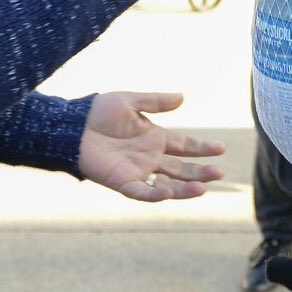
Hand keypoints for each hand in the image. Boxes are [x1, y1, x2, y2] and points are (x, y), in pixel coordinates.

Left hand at [78, 92, 224, 201]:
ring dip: (184, 188)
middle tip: (219, 173)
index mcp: (154, 137)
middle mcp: (149, 157)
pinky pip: (142, 192)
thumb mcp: (129, 101)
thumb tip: (182, 97)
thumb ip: (155, 102)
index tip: (221, 149)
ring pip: (167, 184)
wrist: (71, 126)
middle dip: (200, 171)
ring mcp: (137, 171)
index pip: (185, 145)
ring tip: (203, 188)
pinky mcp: (122, 182)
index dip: (202, 148)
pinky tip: (169, 192)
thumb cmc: (97, 112)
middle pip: (181, 168)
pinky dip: (155, 194)